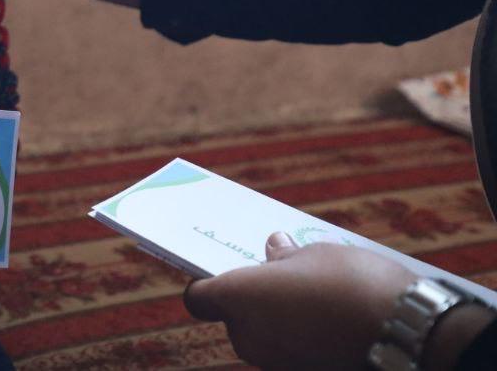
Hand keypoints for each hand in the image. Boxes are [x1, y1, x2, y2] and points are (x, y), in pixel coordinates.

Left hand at [183, 233, 414, 369]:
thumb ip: (286, 256)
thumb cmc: (353, 282)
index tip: (227, 269)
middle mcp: (248, 337)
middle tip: (280, 276)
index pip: (200, 297)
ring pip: (264, 337)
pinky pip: (291, 352)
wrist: (408, 334)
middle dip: (252, 301)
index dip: (209, 284)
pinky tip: (327, 321)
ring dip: (277, 320)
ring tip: (311, 296)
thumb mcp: (317, 253)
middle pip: (235, 319)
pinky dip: (301, 339)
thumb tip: (274, 249)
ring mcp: (276, 363)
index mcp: (239, 298)